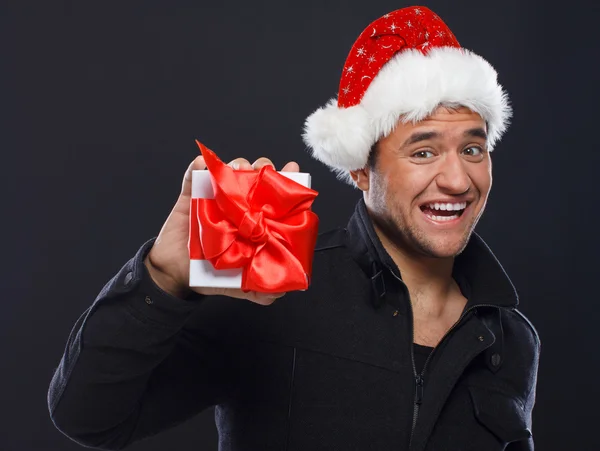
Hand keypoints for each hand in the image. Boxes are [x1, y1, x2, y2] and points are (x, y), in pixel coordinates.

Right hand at [144, 154, 299, 305]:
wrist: (174, 275)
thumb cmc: (209, 276)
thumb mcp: (239, 286)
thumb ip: (260, 291)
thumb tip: (280, 293)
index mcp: (253, 222)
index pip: (274, 198)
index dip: (285, 182)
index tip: (292, 170)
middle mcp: (237, 207)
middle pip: (254, 178)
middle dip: (262, 168)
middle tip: (261, 172)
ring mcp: (213, 199)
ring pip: (228, 172)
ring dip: (235, 165)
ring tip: (238, 170)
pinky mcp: (190, 197)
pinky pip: (192, 176)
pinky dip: (198, 166)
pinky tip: (203, 165)